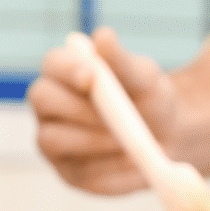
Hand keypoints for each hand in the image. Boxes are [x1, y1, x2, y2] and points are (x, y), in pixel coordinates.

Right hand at [29, 27, 180, 195]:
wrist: (168, 137)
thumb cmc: (150, 100)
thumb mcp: (145, 79)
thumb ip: (123, 61)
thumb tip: (103, 36)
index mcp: (65, 73)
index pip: (53, 63)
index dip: (67, 68)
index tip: (92, 75)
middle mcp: (50, 106)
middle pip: (41, 98)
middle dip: (76, 107)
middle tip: (113, 118)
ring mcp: (54, 141)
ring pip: (53, 139)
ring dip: (92, 140)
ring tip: (128, 142)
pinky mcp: (69, 173)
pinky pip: (78, 171)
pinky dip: (108, 167)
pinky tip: (133, 163)